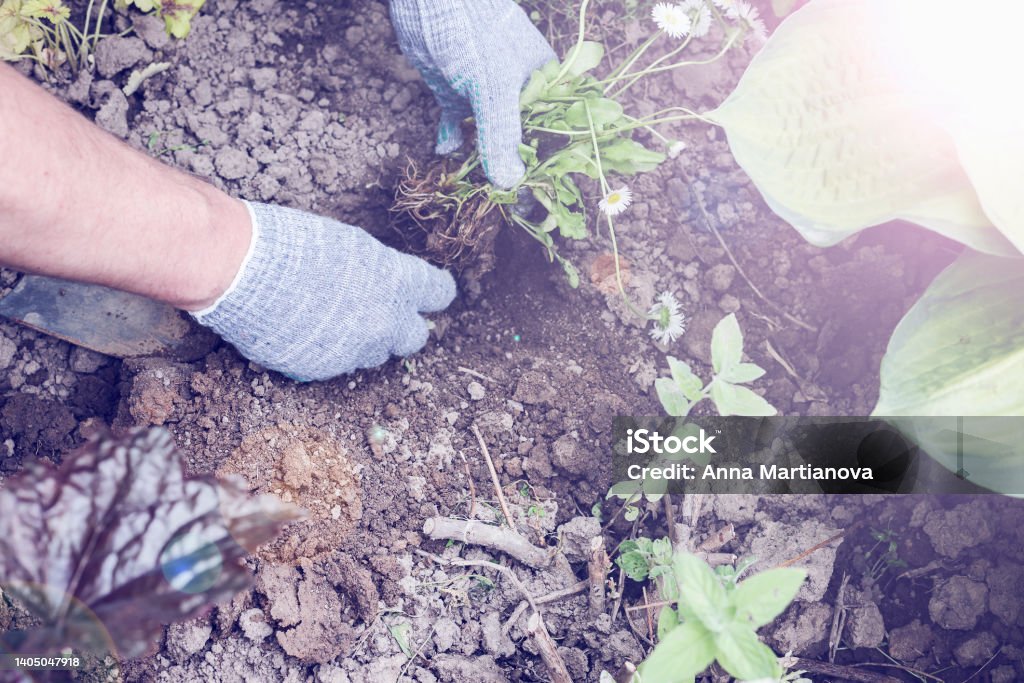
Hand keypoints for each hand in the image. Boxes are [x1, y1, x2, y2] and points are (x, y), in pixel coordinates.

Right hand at [192, 202, 455, 380]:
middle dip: (402, 327)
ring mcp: (355, 349)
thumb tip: (382, 285)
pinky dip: (327, 351)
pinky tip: (304, 330)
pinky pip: (337, 365)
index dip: (436, 293)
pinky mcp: (324, 369)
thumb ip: (376, 272)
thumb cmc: (290, 243)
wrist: (240, 269)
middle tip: (383, 314)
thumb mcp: (349, 246)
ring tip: (330, 318)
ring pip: (374, 354)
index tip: (432, 294)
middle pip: (414, 336)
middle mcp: (384, 319)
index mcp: (395, 279)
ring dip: (362, 340)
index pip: (439, 292)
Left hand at [389, 0, 555, 188]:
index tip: (542, 197)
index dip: (551, 163)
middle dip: (514, 168)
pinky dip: (453, 140)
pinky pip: (459, 126)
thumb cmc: (474, 33)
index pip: (556, 133)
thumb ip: (502, 136)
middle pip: (523, 140)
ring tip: (476, 186)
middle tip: (505, 197)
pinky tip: (446, 151)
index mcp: (544, 86)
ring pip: (490, 138)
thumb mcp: (494, 87)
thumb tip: (510, 183)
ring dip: (482, 161)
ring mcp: (487, 95)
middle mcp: (519, 93)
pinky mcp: (457, 94)